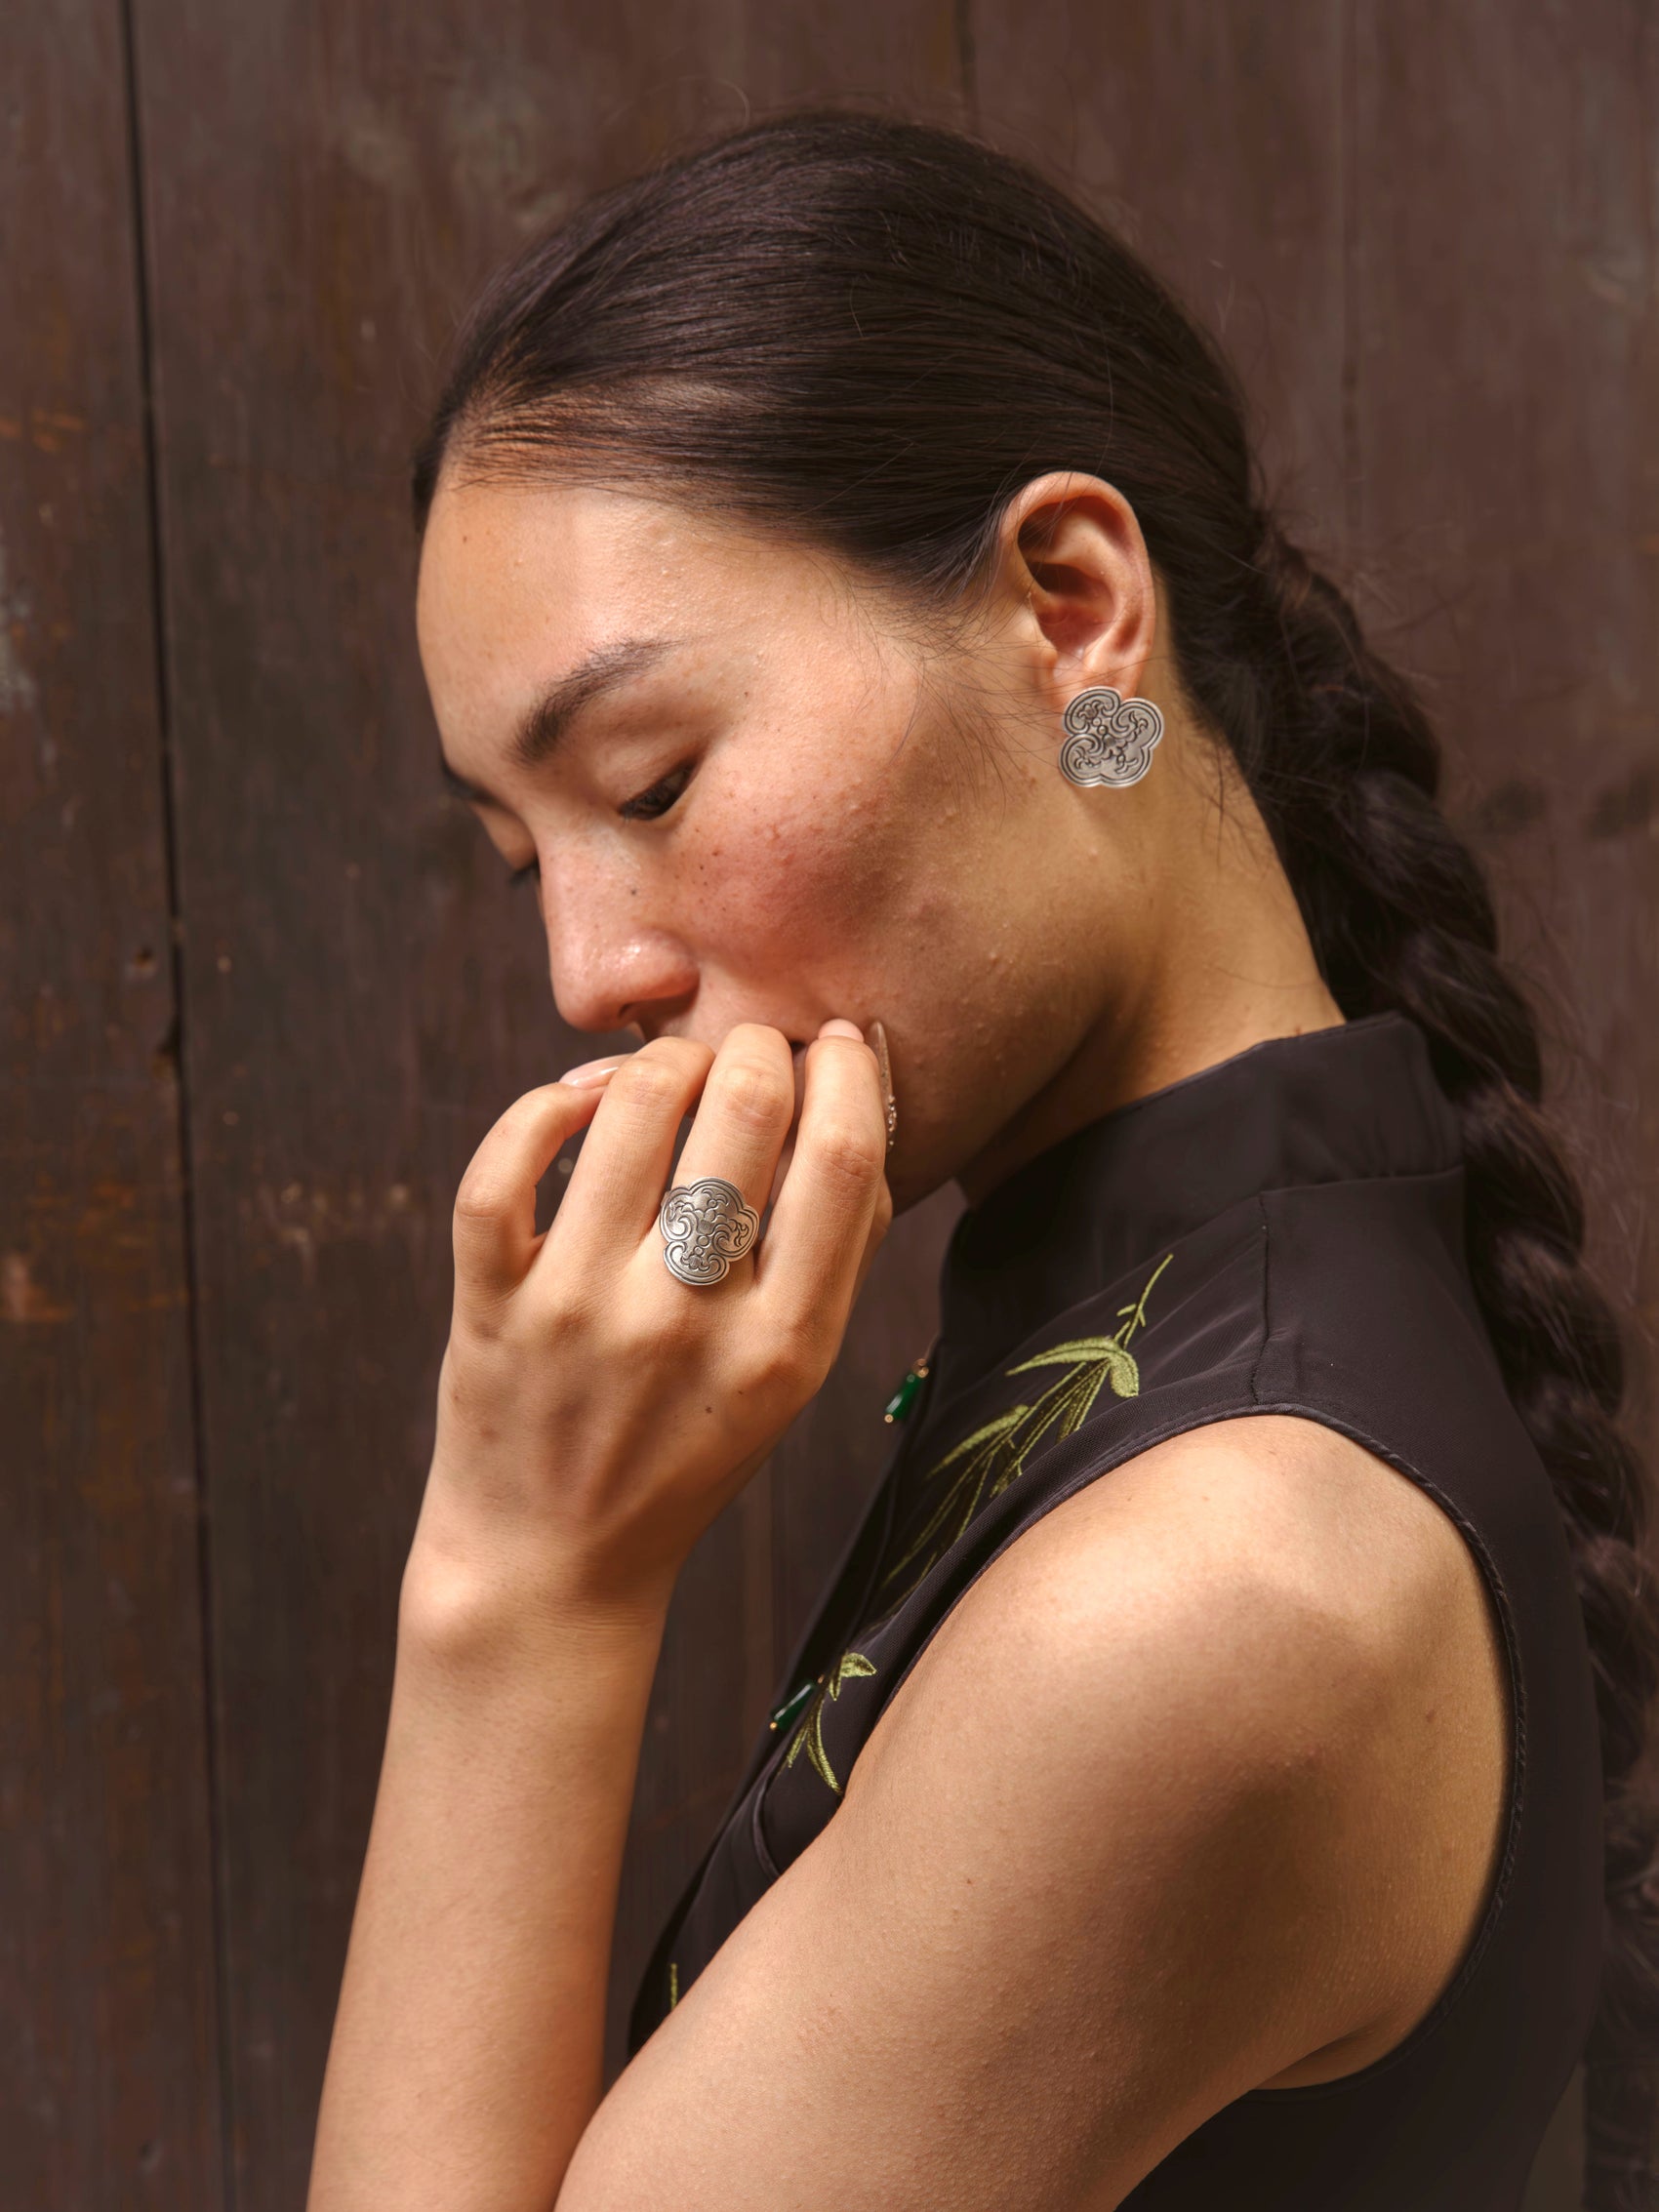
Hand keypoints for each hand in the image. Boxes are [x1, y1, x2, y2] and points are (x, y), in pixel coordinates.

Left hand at [410, 1021, 891, 1629]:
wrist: (552, 1563)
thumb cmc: (688, 1453)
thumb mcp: (792, 1381)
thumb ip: (837, 1257)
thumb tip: (860, 1109)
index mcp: (784, 1347)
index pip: (840, 1160)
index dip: (848, 1072)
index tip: (838, 1043)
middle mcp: (685, 1324)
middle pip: (743, 1112)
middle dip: (758, 1046)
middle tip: (753, 1048)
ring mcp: (579, 1313)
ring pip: (629, 1111)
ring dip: (661, 1061)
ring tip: (672, 1071)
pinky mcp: (489, 1307)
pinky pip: (505, 1166)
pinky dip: (543, 1106)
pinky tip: (578, 1102)